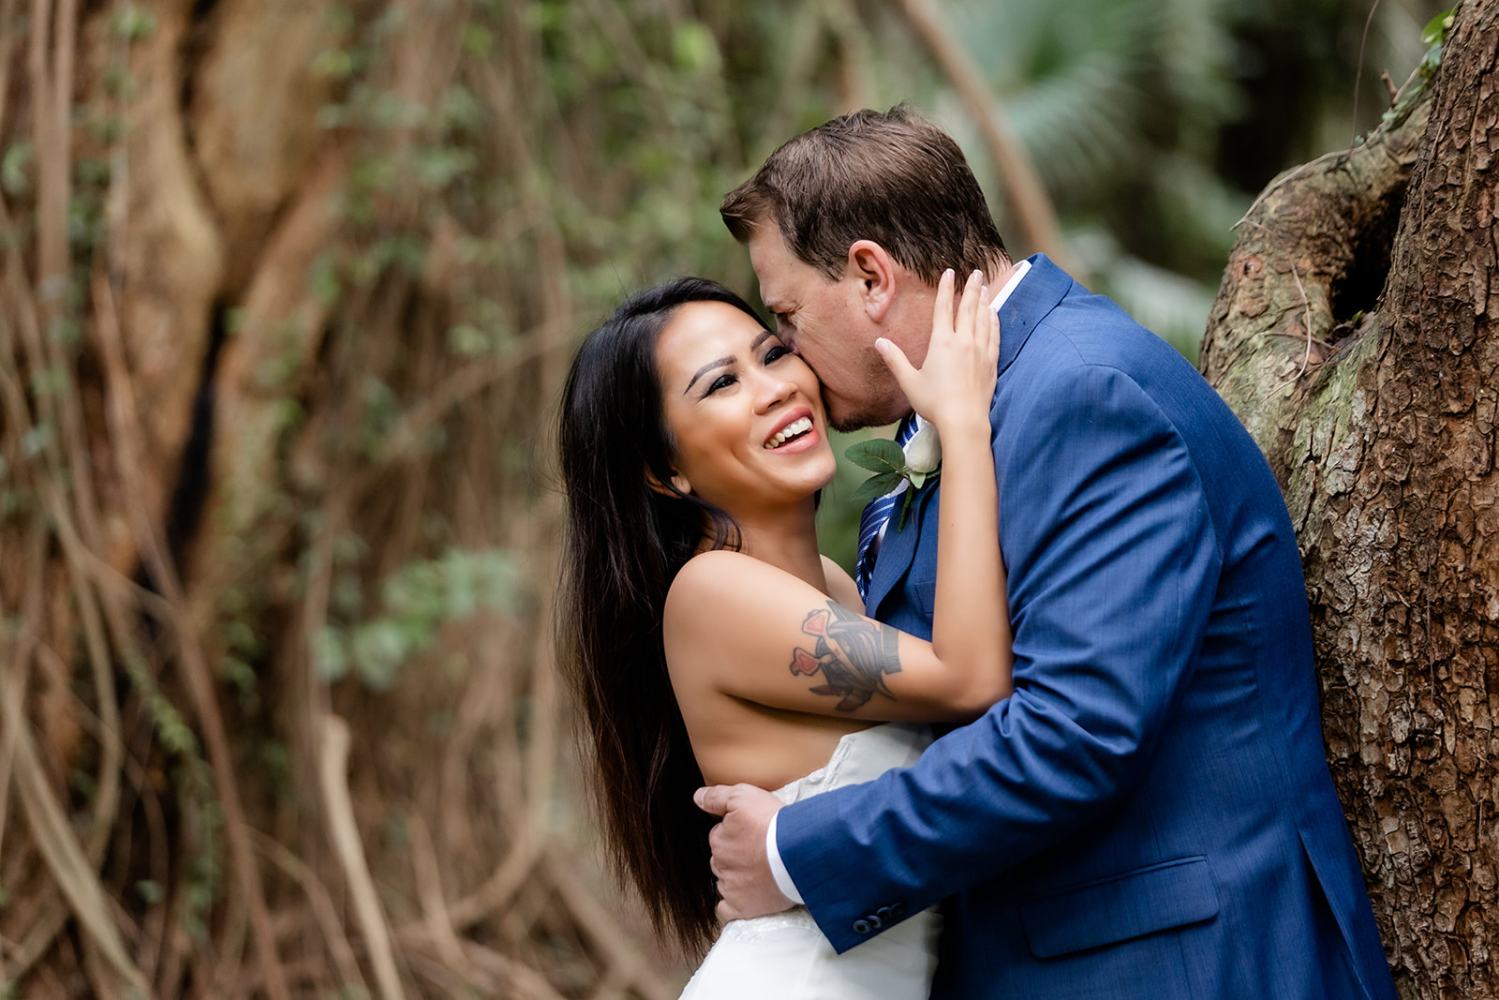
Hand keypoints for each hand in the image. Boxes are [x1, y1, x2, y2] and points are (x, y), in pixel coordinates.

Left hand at [694, 783, 793, 922]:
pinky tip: (743, 899)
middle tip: (760, 852)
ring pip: (725, 882)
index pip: (719, 836)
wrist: (797, 853)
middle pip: (722, 859)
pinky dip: (732, 906)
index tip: (753, 832)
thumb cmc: (773, 823)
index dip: (736, 833)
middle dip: (736, 856)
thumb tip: (697, 798)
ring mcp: (729, 887)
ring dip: (737, 878)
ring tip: (761, 873)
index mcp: (719, 839)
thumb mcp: (744, 795)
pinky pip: (726, 911)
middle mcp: (720, 863)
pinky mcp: (741, 907)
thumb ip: (717, 797)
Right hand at [876, 268, 999, 431]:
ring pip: (983, 318)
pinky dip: (994, 321)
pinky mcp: (991, 362)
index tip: (949, 272)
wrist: (964, 421)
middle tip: (975, 272)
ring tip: (984, 287)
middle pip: (968, 307)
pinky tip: (994, 314)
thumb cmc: (934, 402)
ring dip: (983, 300)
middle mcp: (963, 341)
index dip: (945, 288)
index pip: (943, 308)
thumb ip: (895, 359)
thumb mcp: (909, 381)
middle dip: (971, 287)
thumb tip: (879, 342)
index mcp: (942, 342)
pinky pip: (994, 335)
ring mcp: (980, 350)